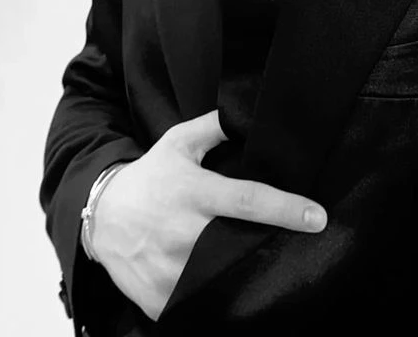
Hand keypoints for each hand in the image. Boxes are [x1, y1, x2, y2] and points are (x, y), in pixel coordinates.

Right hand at [90, 109, 327, 320]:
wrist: (100, 215)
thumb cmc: (149, 176)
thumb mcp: (177, 142)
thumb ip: (214, 127)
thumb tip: (247, 112)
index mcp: (193, 192)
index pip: (246, 200)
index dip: (285, 209)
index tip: (318, 217)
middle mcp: (182, 232)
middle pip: (239, 245)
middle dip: (264, 246)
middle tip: (281, 244)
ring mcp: (169, 270)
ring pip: (220, 280)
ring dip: (237, 272)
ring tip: (243, 263)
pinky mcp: (159, 299)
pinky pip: (195, 304)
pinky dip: (210, 296)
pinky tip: (214, 283)